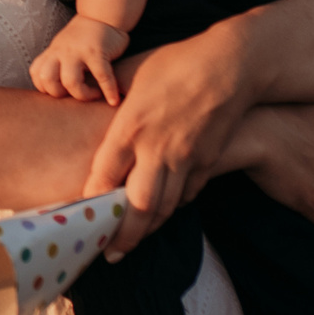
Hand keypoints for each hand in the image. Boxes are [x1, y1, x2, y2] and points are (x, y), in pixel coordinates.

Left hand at [29, 14, 129, 105]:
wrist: (102, 14)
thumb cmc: (84, 37)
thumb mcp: (63, 46)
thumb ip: (57, 62)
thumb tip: (54, 89)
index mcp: (52, 51)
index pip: (36, 73)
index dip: (45, 88)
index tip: (61, 93)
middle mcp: (61, 51)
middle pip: (48, 79)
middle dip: (60, 94)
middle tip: (76, 95)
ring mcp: (79, 51)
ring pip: (70, 81)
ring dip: (83, 95)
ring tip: (95, 95)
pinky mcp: (98, 52)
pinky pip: (101, 76)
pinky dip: (108, 91)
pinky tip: (114, 100)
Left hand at [84, 32, 253, 254]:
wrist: (233, 65)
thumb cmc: (178, 61)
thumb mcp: (135, 71)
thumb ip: (112, 91)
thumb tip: (87, 95)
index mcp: (132, 126)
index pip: (105, 174)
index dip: (91, 200)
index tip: (80, 217)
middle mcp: (157, 149)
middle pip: (138, 204)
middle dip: (124, 235)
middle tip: (110, 254)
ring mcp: (186, 158)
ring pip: (166, 207)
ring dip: (149, 229)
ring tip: (133, 243)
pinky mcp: (208, 161)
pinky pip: (188, 193)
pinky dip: (175, 207)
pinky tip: (164, 213)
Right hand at [227, 102, 313, 229]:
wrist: (247, 132)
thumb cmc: (254, 109)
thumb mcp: (284, 94)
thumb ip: (294, 103)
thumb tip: (291, 97)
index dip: (310, 151)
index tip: (291, 154)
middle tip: (287, 171)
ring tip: (289, 195)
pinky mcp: (311, 199)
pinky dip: (313, 219)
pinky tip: (299, 218)